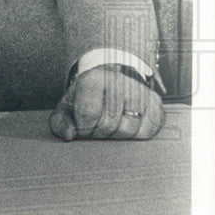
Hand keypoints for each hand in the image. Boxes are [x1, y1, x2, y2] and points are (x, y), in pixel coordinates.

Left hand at [49, 65, 163, 140]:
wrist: (106, 87)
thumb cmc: (83, 101)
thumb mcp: (65, 109)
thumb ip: (60, 123)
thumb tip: (69, 134)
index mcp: (92, 78)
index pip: (89, 114)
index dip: (84, 127)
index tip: (81, 125)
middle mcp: (118, 80)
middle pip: (109, 124)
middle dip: (99, 133)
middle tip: (95, 126)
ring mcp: (138, 90)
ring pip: (129, 129)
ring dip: (117, 136)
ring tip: (110, 125)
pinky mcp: (155, 102)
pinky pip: (149, 130)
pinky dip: (136, 135)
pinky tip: (126, 125)